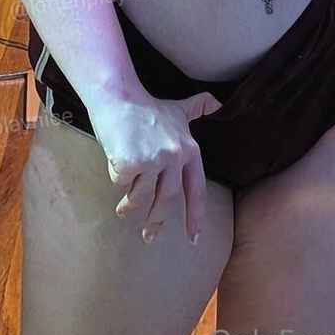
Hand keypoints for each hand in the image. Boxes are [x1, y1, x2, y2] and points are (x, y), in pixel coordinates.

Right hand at [87, 87, 222, 243]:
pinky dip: (116, 177)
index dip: (196, 216)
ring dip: (129, 206)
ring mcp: (153, 160)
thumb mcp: (178, 109)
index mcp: (189, 149)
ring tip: (122, 208)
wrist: (119, 96)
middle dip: (157, 222)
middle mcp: (175, 156)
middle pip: (168, 201)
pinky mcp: (131, 162)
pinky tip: (114, 164)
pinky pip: (121, 183)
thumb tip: (219, 101)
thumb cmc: (146, 106)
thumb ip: (198, 108)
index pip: (196, 190)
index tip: (193, 238)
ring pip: (141, 196)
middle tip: (149, 237)